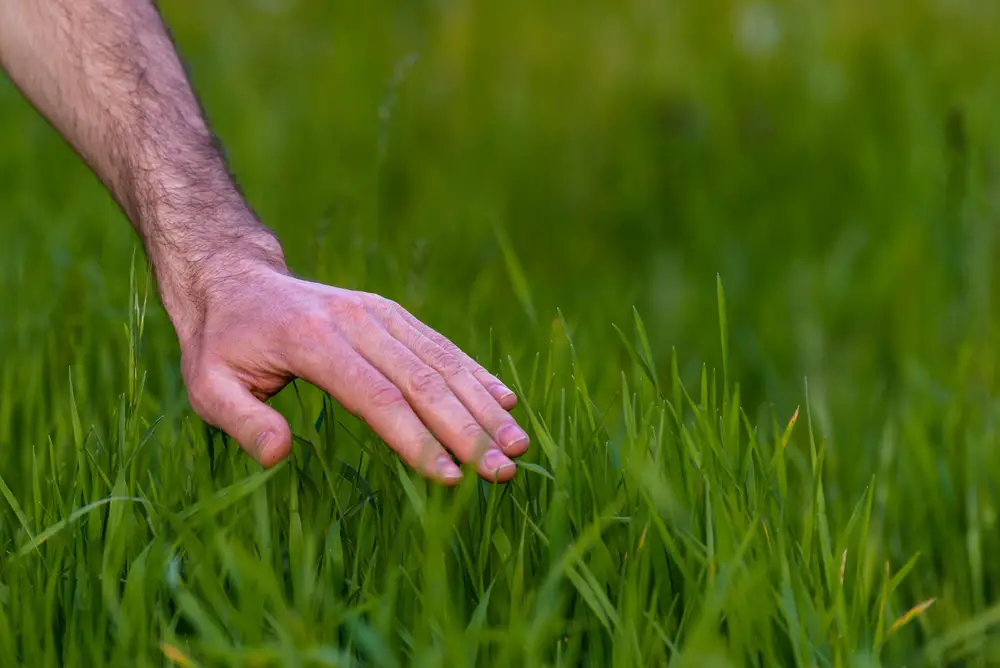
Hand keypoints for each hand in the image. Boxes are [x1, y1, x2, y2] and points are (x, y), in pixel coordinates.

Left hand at [177, 264, 529, 483]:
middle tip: (504, 471)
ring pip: (442, 361)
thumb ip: (241, 421)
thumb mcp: (207, 385)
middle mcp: (356, 320)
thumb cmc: (222, 344)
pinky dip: (475, 374)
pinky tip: (505, 400)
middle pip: (422, 380)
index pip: (376, 397)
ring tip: (519, 445)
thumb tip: (278, 455)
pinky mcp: (392, 313)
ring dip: (484, 405)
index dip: (417, 439)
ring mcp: (379, 313)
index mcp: (313, 341)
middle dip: (468, 430)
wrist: (236, 278)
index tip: (452, 477)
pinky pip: (440, 345)